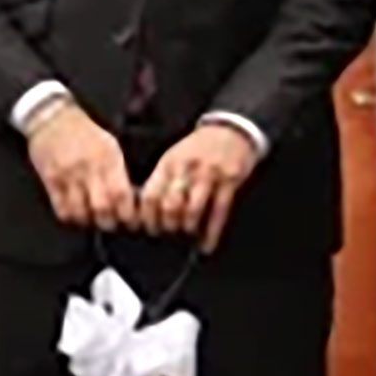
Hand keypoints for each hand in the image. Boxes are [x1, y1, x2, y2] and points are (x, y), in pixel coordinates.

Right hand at [25, 103, 140, 235]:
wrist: (51, 118)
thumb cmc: (84, 132)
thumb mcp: (109, 145)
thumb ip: (118, 170)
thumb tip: (130, 197)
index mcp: (108, 159)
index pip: (121, 194)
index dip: (127, 213)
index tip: (130, 220)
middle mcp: (88, 168)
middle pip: (101, 207)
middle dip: (108, 221)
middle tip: (111, 223)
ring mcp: (68, 175)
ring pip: (80, 211)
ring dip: (88, 221)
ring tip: (92, 219)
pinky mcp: (50, 179)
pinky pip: (60, 208)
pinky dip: (70, 216)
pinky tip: (75, 212)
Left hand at [138, 121, 258, 253]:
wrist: (230, 130)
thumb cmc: (197, 148)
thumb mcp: (173, 157)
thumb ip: (161, 180)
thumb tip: (145, 210)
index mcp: (168, 165)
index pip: (150, 194)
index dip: (146, 216)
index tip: (147, 228)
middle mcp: (186, 170)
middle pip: (170, 204)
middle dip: (166, 224)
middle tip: (166, 233)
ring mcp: (209, 175)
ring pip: (193, 209)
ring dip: (187, 226)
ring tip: (185, 233)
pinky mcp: (230, 181)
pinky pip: (219, 211)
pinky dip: (212, 233)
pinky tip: (206, 245)